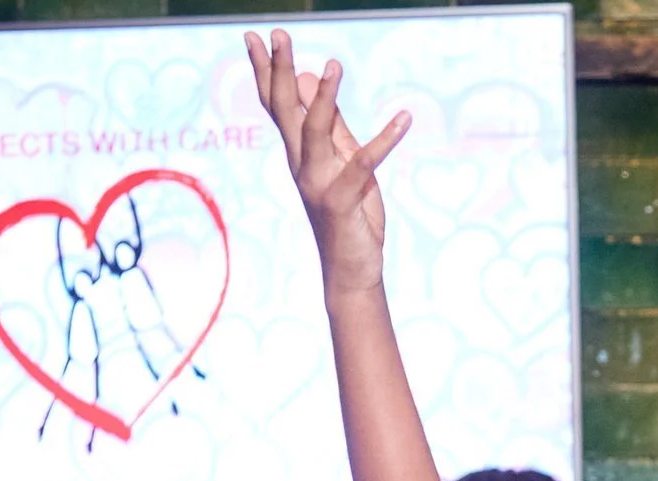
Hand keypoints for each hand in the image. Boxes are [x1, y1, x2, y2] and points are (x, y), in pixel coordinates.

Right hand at [246, 30, 409, 296]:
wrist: (352, 270)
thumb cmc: (350, 214)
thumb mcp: (343, 159)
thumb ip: (331, 122)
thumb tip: (308, 76)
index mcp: (300, 153)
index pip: (277, 104)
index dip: (264, 70)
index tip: (253, 36)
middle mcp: (302, 164)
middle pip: (284, 110)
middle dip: (277, 71)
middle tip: (275, 34)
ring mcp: (318, 183)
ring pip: (314, 132)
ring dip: (323, 98)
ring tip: (334, 65)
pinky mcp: (341, 201)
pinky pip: (363, 164)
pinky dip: (386, 140)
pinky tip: (404, 118)